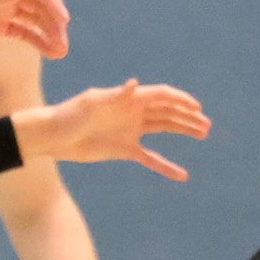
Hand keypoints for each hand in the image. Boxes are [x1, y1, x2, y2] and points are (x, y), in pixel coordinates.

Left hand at [0, 0, 72, 62]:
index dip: (51, 1)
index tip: (63, 21)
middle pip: (38, 3)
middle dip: (53, 22)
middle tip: (63, 45)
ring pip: (33, 19)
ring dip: (48, 34)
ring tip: (60, 53)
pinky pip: (22, 32)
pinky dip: (37, 41)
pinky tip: (49, 53)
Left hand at [18, 80, 208, 179]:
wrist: (52, 137)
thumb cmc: (68, 115)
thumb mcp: (91, 103)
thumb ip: (115, 95)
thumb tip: (135, 84)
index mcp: (128, 98)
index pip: (160, 96)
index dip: (180, 100)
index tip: (197, 108)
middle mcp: (133, 112)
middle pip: (167, 111)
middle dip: (188, 117)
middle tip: (207, 126)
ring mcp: (131, 131)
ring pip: (164, 129)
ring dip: (183, 130)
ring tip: (203, 134)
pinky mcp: (125, 149)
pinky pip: (151, 158)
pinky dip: (166, 165)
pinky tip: (182, 174)